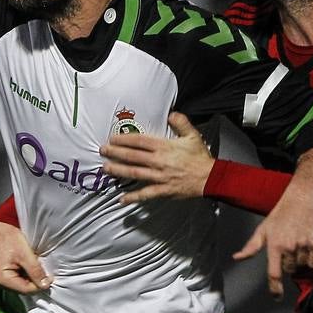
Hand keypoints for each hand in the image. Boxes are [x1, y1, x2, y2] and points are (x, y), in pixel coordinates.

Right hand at [0, 221, 51, 293]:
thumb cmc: (8, 236)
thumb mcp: (25, 254)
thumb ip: (35, 271)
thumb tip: (45, 284)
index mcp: (0, 279)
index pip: (26, 290)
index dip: (40, 285)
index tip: (50, 277)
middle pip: (22, 288)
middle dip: (34, 280)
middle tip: (40, 267)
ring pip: (19, 284)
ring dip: (29, 276)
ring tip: (32, 262)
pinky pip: (15, 278)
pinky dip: (23, 272)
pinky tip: (25, 263)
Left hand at [99, 112, 214, 201]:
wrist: (209, 177)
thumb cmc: (200, 157)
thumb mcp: (193, 135)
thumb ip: (181, 122)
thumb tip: (171, 114)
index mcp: (164, 147)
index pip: (139, 141)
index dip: (124, 139)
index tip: (113, 138)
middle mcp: (159, 161)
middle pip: (132, 156)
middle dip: (115, 153)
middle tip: (103, 151)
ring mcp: (159, 177)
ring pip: (134, 173)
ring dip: (118, 170)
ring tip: (106, 168)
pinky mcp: (162, 190)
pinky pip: (145, 194)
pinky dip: (132, 197)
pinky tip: (121, 199)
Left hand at [233, 182, 312, 299]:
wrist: (302, 198)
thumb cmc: (281, 214)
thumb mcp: (263, 229)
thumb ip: (251, 247)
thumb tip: (237, 258)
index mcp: (275, 245)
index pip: (274, 273)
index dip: (275, 288)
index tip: (277, 297)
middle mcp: (290, 247)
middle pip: (290, 270)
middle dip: (288, 264)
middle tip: (288, 249)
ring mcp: (304, 245)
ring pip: (303, 266)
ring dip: (301, 261)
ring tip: (298, 244)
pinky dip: (312, 259)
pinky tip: (308, 246)